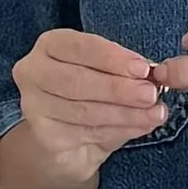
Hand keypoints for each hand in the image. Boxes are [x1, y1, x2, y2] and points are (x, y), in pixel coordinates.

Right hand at [10, 25, 163, 184]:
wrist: (67, 142)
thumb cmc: (90, 97)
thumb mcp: (107, 76)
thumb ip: (125, 74)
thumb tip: (154, 77)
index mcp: (50, 46)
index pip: (79, 47)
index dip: (112, 58)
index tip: (143, 69)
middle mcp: (33, 72)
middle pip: (77, 80)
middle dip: (118, 88)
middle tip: (150, 95)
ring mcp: (34, 107)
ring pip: (83, 110)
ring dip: (125, 113)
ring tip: (154, 115)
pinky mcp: (45, 137)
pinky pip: (86, 133)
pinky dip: (119, 130)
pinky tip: (139, 127)